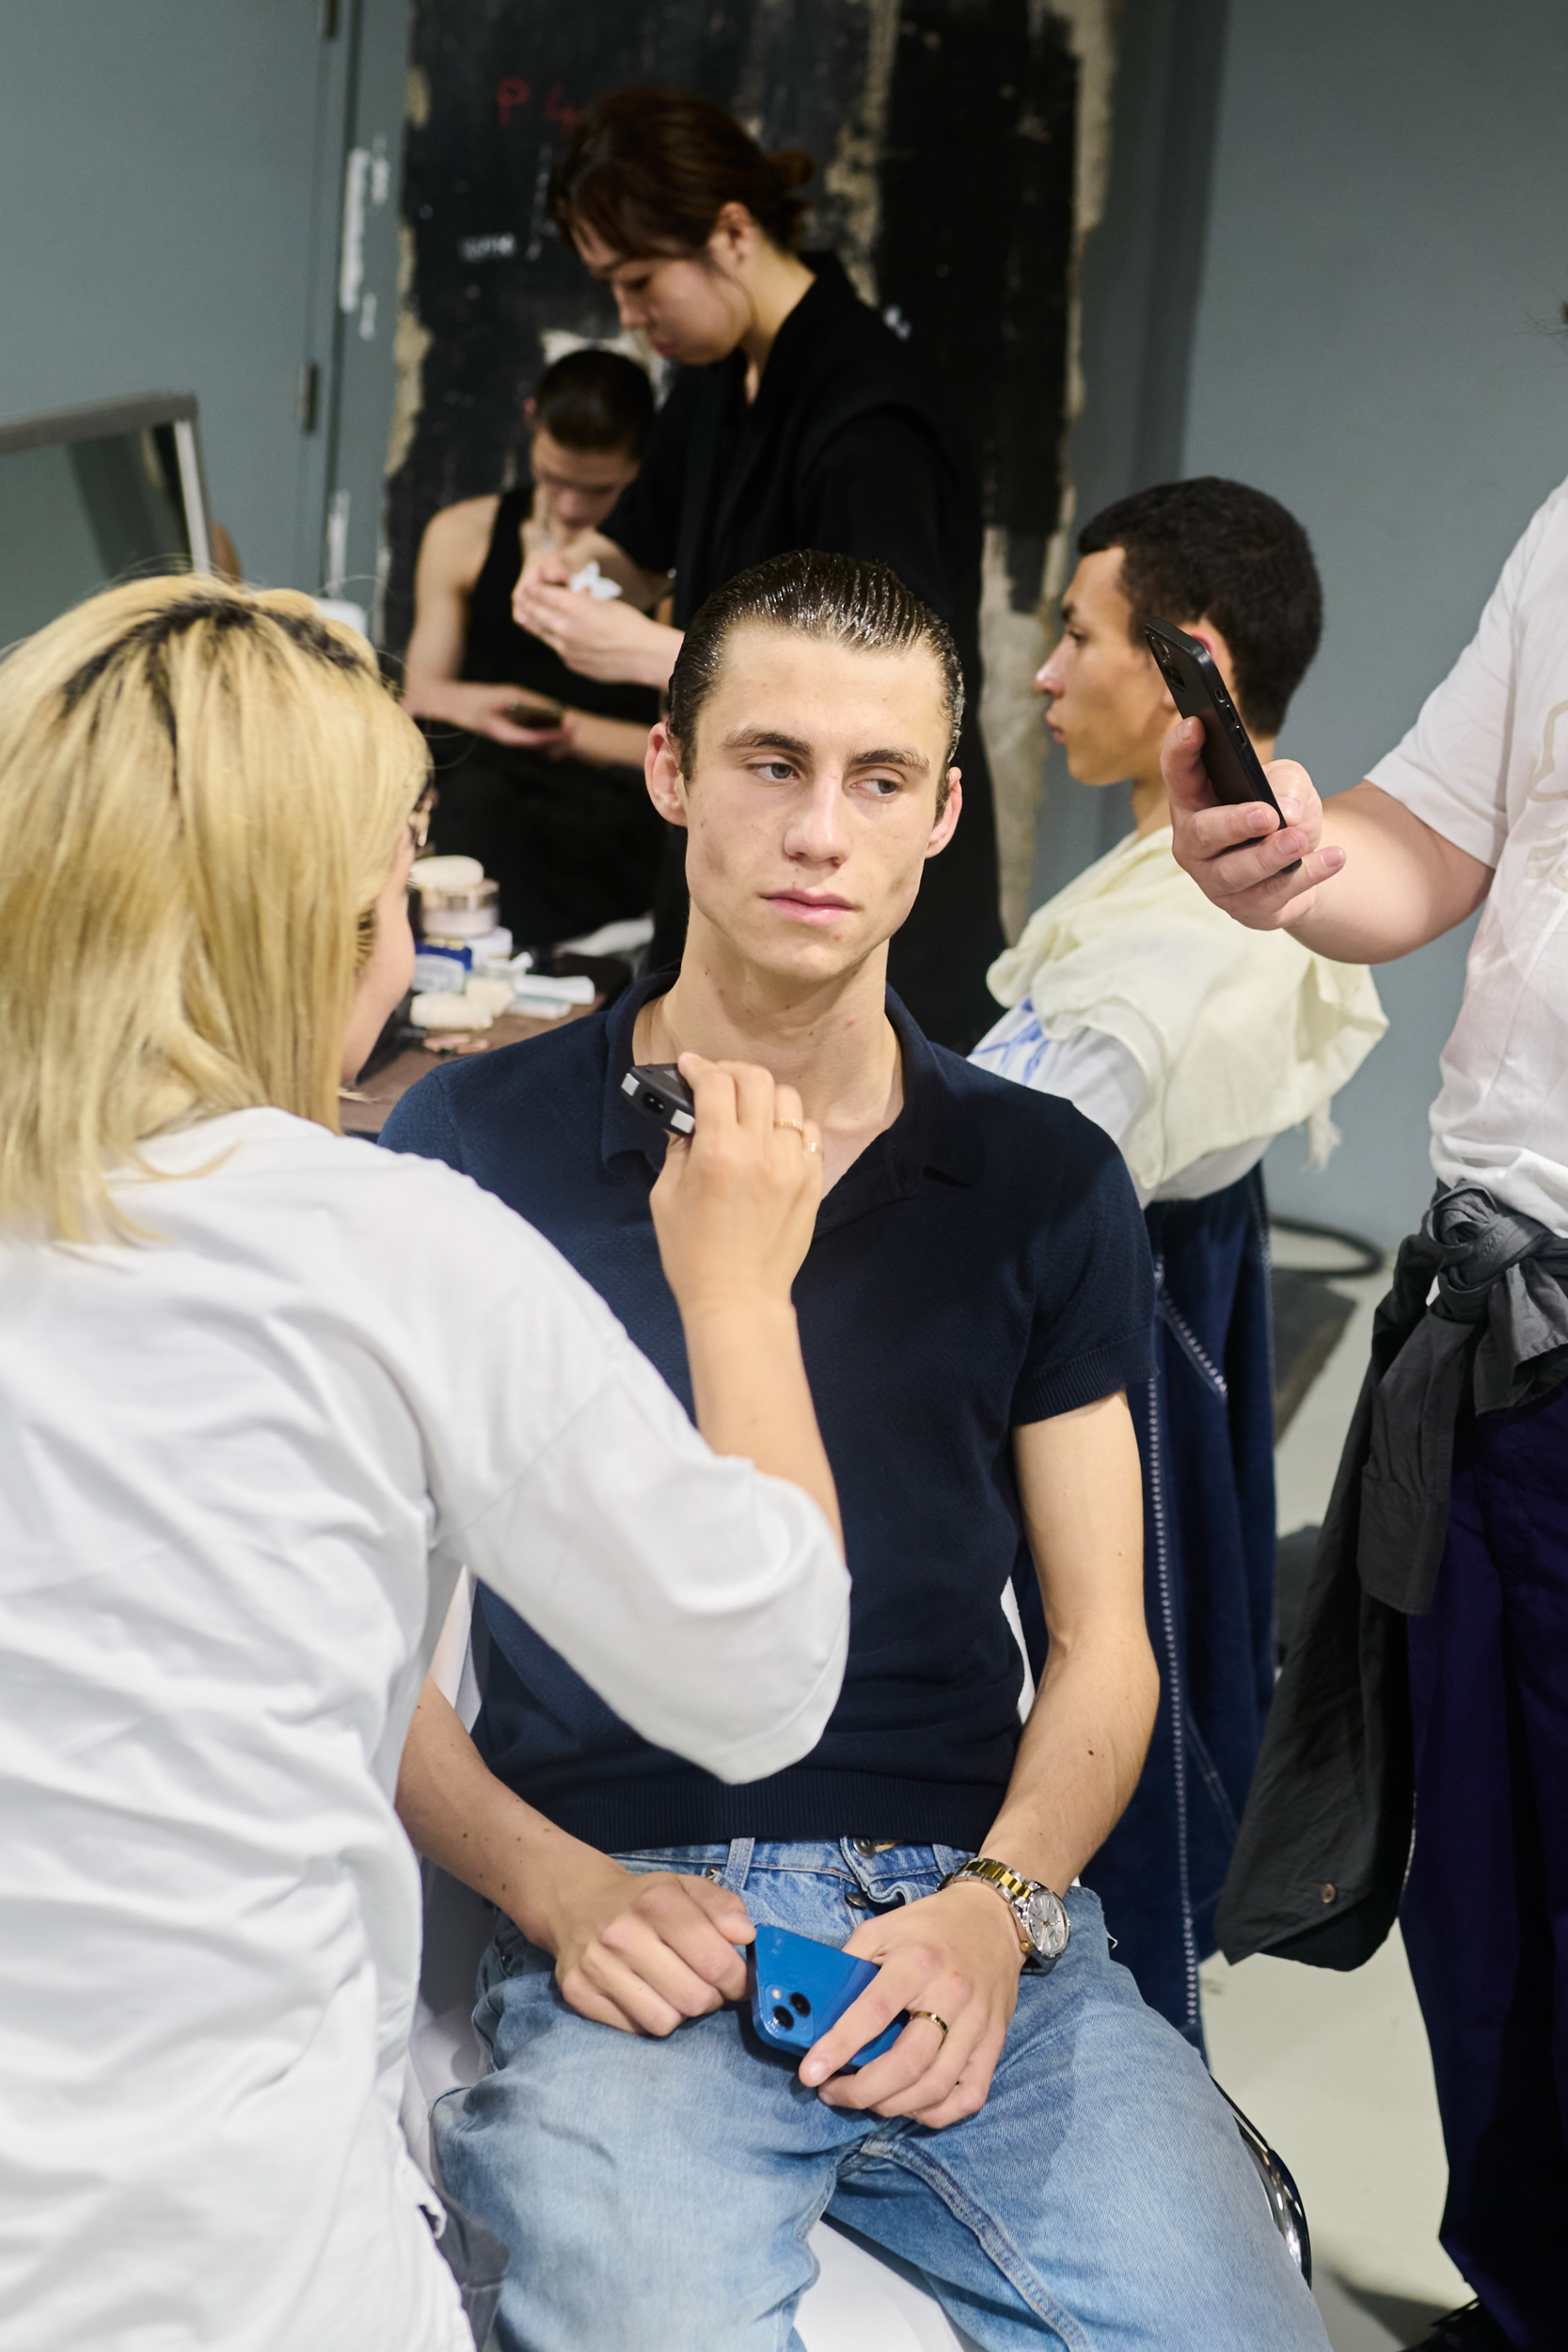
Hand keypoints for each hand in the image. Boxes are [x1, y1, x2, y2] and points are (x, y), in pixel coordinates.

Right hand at [402, 677, 569, 749]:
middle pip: (540, 746)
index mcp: (507, 736)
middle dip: (558, 738)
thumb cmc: (475, 699)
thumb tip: (552, 708)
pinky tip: (550, 720)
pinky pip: (527, 736)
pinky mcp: (505, 733)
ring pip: (535, 743)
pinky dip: (540, 730)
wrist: (448, 704)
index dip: (558, 734)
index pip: (539, 740)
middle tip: (575, 725)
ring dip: (551, 736)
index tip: (574, 726)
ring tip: (567, 724)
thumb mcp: (504, 695)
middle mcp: (509, 741)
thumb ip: (528, 701)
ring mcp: (507, 738)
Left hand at [512, 571, 679, 687]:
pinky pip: (556, 649)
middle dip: (525, 604)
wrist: (644, 655)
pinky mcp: (571, 664)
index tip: (528, 586)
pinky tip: (555, 635)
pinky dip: (553, 640)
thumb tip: (572, 597)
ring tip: (523, 615)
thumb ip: (581, 601)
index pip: (540, 593)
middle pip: (533, 613)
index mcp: (572, 606)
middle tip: (520, 599)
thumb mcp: (604, 603)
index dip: (532, 588)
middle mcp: (563, 628)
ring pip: (540, 633)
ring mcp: (565, 649)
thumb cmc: (630, 625)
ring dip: (532, 622)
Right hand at [537, 1852, 753, 2035]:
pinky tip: (646, 1995)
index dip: (738, 1980)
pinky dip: (649, 2018)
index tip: (739, 1981)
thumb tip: (745, 1936)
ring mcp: (596, 1967)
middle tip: (707, 1985)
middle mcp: (622, 1934)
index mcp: (656, 1901)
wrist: (578, 1902)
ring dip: (680, 2012)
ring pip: (665, 2022)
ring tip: (676, 1989)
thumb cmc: (643, 1900)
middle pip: (694, 1999)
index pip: (715, 1962)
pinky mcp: (578, 1994)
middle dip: (712, 1998)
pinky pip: (634, 2030)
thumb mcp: (686, 1888)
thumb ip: (723, 1907)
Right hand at [650, 1055, 823, 1317]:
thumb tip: (687, 1118)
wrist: (738, 1297)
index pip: (715, 1083)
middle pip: (755, 1079)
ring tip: (747, 1109)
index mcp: (718, 1153)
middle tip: (715, 1081)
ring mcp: (792, 1165)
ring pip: (787, 1100)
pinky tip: (772, 1139)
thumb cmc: (693, 1254)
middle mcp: (760, 1152)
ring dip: (763, 1096)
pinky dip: (789, 1126)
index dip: (698, 1066)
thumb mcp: (666, 1196)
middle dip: (730, 1071)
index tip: (689, 1065)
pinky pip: (808, 1132)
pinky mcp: (812, 1181)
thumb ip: (678, 1148)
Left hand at [799, 1878, 1024, 2128]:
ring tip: (864, 2100)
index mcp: (917, 1962)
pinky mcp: (994, 2044)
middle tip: (831, 2093)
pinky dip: (935, 2113)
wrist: (991, 1920)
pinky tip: (908, 2105)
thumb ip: (850, 1966)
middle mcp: (951, 1995)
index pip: (874, 2012)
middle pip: (907, 2063)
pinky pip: (968, 2097)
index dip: (839, 2047)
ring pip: (935, 2087)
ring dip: (892, 2106)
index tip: (810, 2073)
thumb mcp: (881, 1929)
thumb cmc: (928, 1928)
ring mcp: (977, 2024)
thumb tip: (815, 2009)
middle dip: (862, 2091)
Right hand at [1161, 713, 1346, 930]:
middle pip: (1201, 834)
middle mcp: (1195, 843)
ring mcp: (1215, 880)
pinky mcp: (1244, 908)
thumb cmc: (1283, 814)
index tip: (1196, 725)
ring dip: (1270, 855)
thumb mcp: (1289, 784)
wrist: (1303, 864)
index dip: (1181, 749)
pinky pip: (1271, 896)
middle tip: (1266, 815)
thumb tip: (1285, 809)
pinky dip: (1305, 876)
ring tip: (1299, 839)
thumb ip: (1285, 784)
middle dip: (1233, 824)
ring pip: (1234, 872)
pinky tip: (1332, 858)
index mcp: (1196, 801)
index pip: (1178, 772)